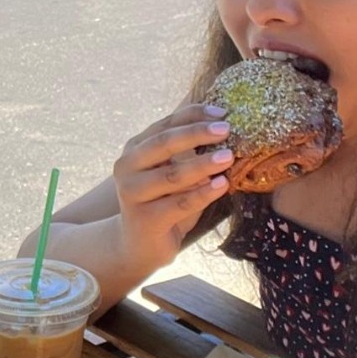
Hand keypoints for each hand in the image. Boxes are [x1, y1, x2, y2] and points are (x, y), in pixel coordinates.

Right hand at [112, 103, 233, 269]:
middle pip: (164, 143)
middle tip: (226, 129)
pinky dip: (204, 193)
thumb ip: (187, 151)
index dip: (194, 115)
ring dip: (203, 164)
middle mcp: (127, 167)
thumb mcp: (171, 170)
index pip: (166, 124)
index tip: (222, 113)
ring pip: (173, 174)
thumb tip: (222, 127)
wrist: (139, 245)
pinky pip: (180, 203)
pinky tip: (222, 185)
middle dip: (197, 133)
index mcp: (135, 148)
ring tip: (228, 157)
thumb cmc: (163, 200)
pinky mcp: (145, 220)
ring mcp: (132, 194)